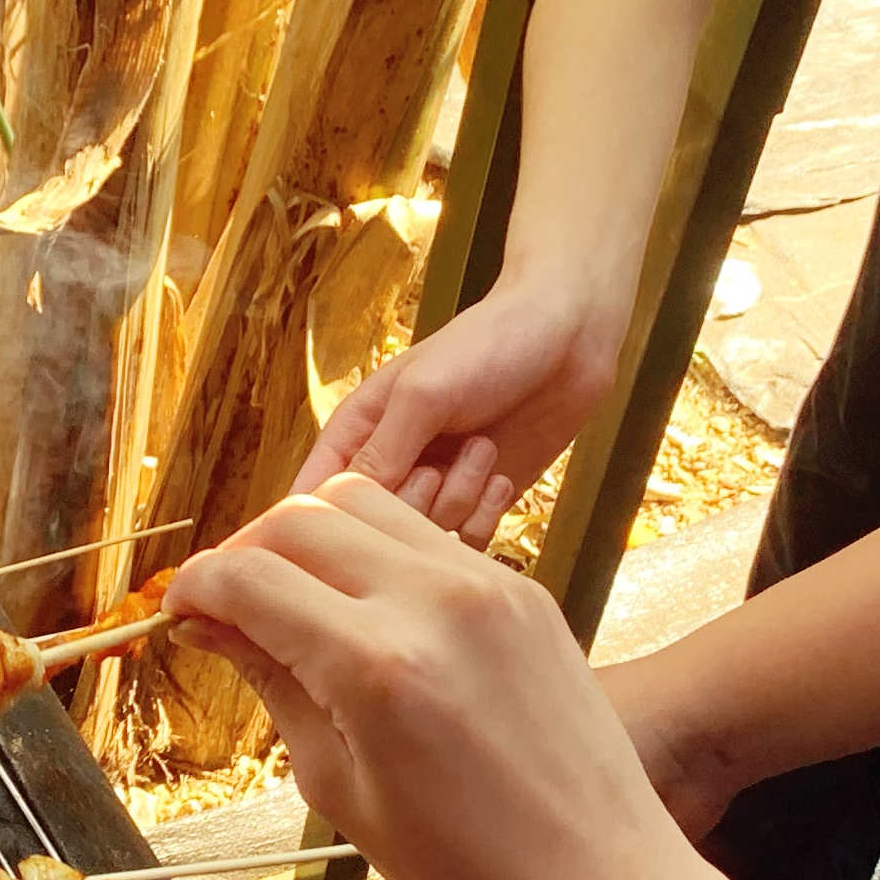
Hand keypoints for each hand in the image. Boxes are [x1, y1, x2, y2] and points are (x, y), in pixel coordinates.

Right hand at [167, 477, 714, 879]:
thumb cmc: (469, 870)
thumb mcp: (340, 787)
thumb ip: (274, 684)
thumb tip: (211, 624)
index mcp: (379, 667)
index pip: (251, 577)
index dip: (196, 586)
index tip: (180, 609)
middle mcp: (436, 603)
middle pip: (301, 515)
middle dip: (247, 551)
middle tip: (228, 604)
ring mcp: (489, 586)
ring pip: (364, 502)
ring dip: (310, 537)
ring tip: (292, 599)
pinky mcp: (524, 589)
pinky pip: (425, 536)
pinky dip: (375, 554)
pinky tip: (361, 612)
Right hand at [291, 274, 618, 544]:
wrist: (569, 338)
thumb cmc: (488, 345)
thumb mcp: (424, 391)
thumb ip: (379, 451)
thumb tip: (332, 508)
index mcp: (356, 431)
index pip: (311, 498)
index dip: (315, 525)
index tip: (338, 531)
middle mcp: (390, 465)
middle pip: (370, 529)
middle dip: (410, 505)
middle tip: (438, 464)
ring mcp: (435, 486)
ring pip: (422, 537)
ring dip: (458, 501)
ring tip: (481, 450)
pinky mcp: (477, 502)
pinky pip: (466, 541)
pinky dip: (486, 515)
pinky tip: (501, 476)